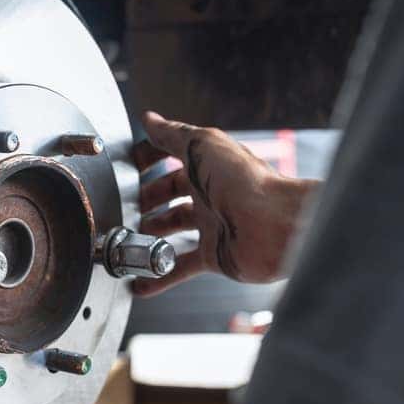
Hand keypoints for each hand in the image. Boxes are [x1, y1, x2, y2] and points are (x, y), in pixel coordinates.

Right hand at [132, 112, 319, 296]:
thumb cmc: (248, 183)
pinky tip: (142, 283)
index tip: (131, 165)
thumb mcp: (202, 146)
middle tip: (126, 206)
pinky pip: (180, 268)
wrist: (276, 226)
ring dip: (151, 236)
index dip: (151, 160)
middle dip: (148, 201)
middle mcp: (210, 195)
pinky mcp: (215, 256)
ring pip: (174, 231)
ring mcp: (212, 226)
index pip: (173, 159)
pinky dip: (159, 278)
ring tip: (129, 241)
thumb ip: (173, 135)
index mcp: (207, 167)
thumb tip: (151, 120)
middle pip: (172, 196)